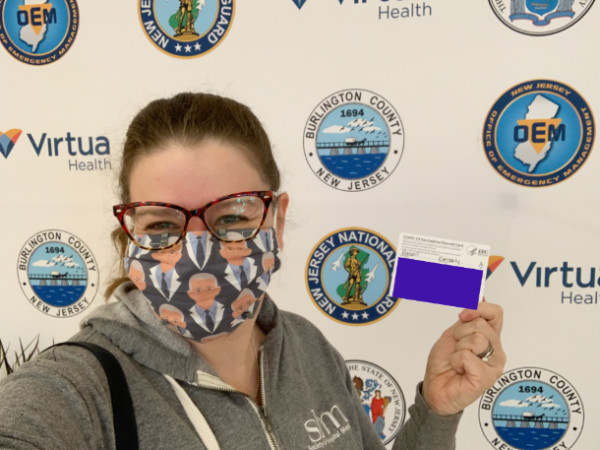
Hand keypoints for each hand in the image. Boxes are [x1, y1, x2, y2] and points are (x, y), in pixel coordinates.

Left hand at [421, 301, 505, 415]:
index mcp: (490, 338)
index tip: (463, 314)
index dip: (479, 308)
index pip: (496, 313)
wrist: (435, 387)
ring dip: (458, 348)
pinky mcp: (487, 378)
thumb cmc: (445, 363)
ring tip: (458, 361)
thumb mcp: (453, 334)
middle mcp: (497, 351)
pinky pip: (467, 356)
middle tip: (457, 349)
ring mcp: (494, 365)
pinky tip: (459, 370)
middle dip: (460, 333)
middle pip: (481, 325)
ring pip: (476, 339)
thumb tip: (480, 295)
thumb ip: (468, 318)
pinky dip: (457, 361)